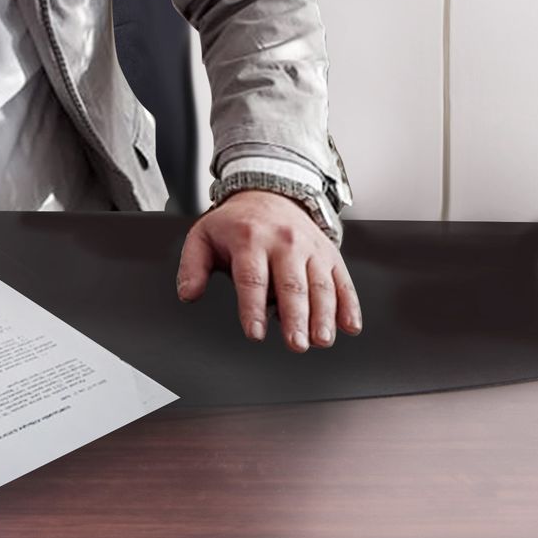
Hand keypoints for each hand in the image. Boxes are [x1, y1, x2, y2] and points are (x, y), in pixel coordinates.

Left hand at [174, 190, 359, 352]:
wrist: (271, 193)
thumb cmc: (237, 224)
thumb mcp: (204, 237)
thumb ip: (192, 266)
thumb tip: (188, 293)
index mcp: (250, 239)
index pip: (252, 278)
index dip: (253, 308)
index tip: (255, 332)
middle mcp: (284, 242)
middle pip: (291, 284)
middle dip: (295, 317)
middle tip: (296, 344)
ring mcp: (311, 249)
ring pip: (320, 284)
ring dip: (324, 315)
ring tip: (321, 339)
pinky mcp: (330, 255)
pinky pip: (343, 281)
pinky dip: (349, 304)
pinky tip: (350, 325)